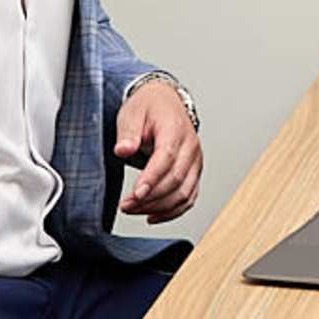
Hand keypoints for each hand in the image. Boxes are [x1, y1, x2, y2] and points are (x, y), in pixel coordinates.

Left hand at [113, 79, 203, 218]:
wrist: (165, 102)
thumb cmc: (149, 107)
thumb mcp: (132, 112)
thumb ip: (128, 133)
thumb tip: (123, 150)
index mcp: (175, 129)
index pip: (167, 158)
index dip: (152, 179)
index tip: (135, 194)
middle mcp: (190, 147)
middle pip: (176, 180)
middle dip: (150, 198)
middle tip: (126, 205)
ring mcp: (195, 162)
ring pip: (184, 193)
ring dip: (159, 207)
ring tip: (134, 210)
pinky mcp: (193, 173)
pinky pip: (189, 198)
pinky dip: (172, 212)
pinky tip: (153, 216)